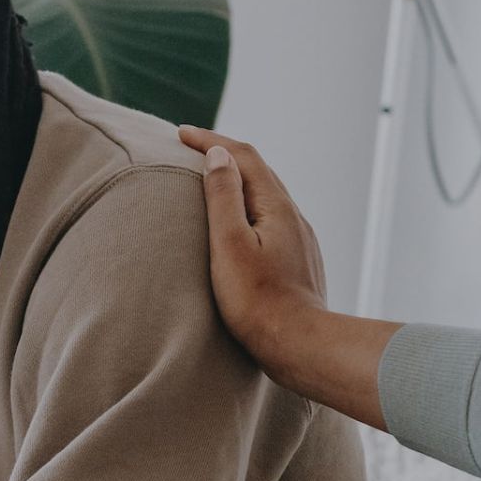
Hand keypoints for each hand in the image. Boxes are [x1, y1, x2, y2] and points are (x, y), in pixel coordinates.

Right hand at [178, 126, 398, 428]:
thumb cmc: (258, 302)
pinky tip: (240, 223)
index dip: (211, 140)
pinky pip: (272, 219)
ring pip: (267, 195)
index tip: (180, 133)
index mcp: (276, 206)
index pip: (242, 156)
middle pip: (258, 171)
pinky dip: (250, 206)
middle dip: (225, 154)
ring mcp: (300, 239)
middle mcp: (293, 216)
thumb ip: (222, 196)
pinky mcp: (299, 261)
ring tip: (211, 180)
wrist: (300, 346)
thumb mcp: (229, 245)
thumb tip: (217, 154)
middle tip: (192, 147)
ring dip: (239, 180)